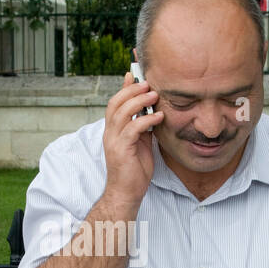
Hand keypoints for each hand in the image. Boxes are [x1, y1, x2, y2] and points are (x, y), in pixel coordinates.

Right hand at [102, 71, 161, 208]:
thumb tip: (152, 112)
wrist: (127, 193)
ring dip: (139, 101)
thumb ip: (142, 127)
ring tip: (154, 95)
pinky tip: (159, 117)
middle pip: (115, 103)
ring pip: (122, 113)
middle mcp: (110, 133)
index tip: (134, 74)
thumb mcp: (140, 143)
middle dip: (132, 90)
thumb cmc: (134, 170)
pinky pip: (133, 129)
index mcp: (113, 131)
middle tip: (148, 84)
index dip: (124, 88)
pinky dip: (146, 120)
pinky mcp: (121, 150)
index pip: (114, 103)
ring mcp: (114, 141)